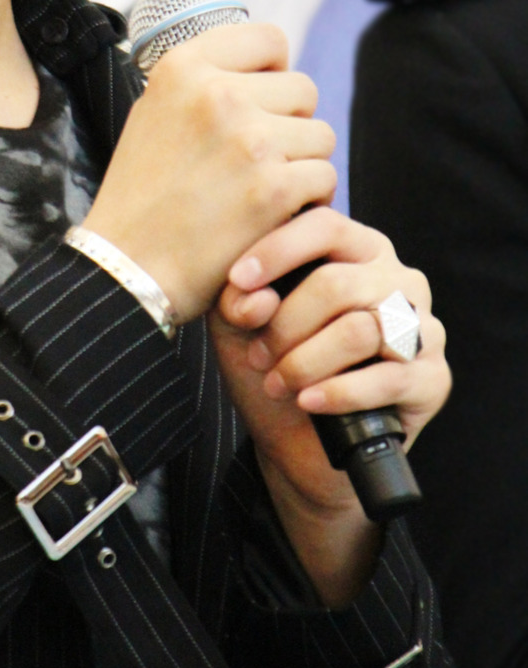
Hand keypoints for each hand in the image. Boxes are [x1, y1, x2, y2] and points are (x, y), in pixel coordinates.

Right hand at [83, 24, 335, 321]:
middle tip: (257, 161)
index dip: (274, 72)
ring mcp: (249, 140)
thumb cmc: (141, 197)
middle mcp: (217, 94)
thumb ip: (204, 84)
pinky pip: (324, 178)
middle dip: (290, 125)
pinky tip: (272, 216)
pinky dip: (307, 202)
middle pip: (302, 89)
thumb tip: (264, 68)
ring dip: (301, 164)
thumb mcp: (152, 114)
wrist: (126, 268)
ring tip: (261, 191)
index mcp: (183, 67)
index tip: (262, 102)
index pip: (269, 39)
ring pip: (320, 135)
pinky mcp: (273, 188)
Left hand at [212, 207, 448, 603]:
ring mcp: (422, 329)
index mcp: (357, 251)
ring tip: (278, 383)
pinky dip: (338, 393)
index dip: (278, 250)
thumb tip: (256, 297)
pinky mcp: (432, 379)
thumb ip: (236, 298)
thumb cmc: (273, 367)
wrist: (298, 441)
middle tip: (259, 356)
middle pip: (338, 283)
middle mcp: (398, 281)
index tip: (238, 279)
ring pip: (361, 329)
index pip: (324, 225)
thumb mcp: (238, 326)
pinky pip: (388, 378)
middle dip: (286, 325)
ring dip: (306, 362)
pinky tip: (309, 402)